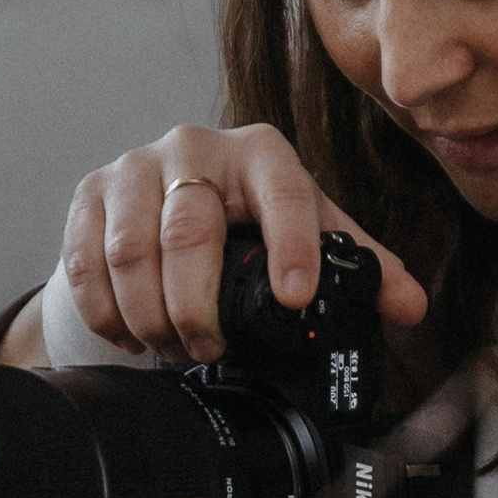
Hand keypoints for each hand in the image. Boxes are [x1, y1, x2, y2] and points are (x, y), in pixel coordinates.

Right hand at [59, 123, 427, 364]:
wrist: (172, 194)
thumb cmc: (253, 215)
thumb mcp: (312, 230)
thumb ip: (363, 267)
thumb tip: (411, 306)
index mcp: (263, 153)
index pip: (284, 195)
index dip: (290, 246)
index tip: (294, 295)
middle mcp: (195, 147)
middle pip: (189, 234)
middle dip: (200, 308)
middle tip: (211, 351)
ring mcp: (136, 167)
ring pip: (130, 252)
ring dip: (152, 316)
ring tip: (173, 348)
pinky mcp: (91, 193)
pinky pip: (87, 262)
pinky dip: (108, 312)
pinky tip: (132, 336)